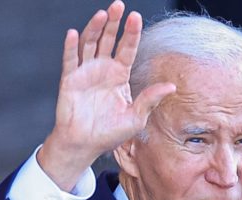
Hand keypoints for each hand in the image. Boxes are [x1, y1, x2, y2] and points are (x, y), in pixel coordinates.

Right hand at [38, 1, 175, 191]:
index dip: (131, 33)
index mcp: (119, 76)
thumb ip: (150, 100)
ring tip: (102, 14)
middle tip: (119, 6)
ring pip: (89, 44)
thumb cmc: (111, 133)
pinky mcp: (69, 80)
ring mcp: (85, 73)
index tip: (136, 17)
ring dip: (94, 28)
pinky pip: (70, 60)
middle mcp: (102, 70)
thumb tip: (171, 87)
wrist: (86, 144)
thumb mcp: (136, 117)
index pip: (127, 49)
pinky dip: (71, 47)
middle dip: (114, 23)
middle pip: (108, 40)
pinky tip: (74, 33)